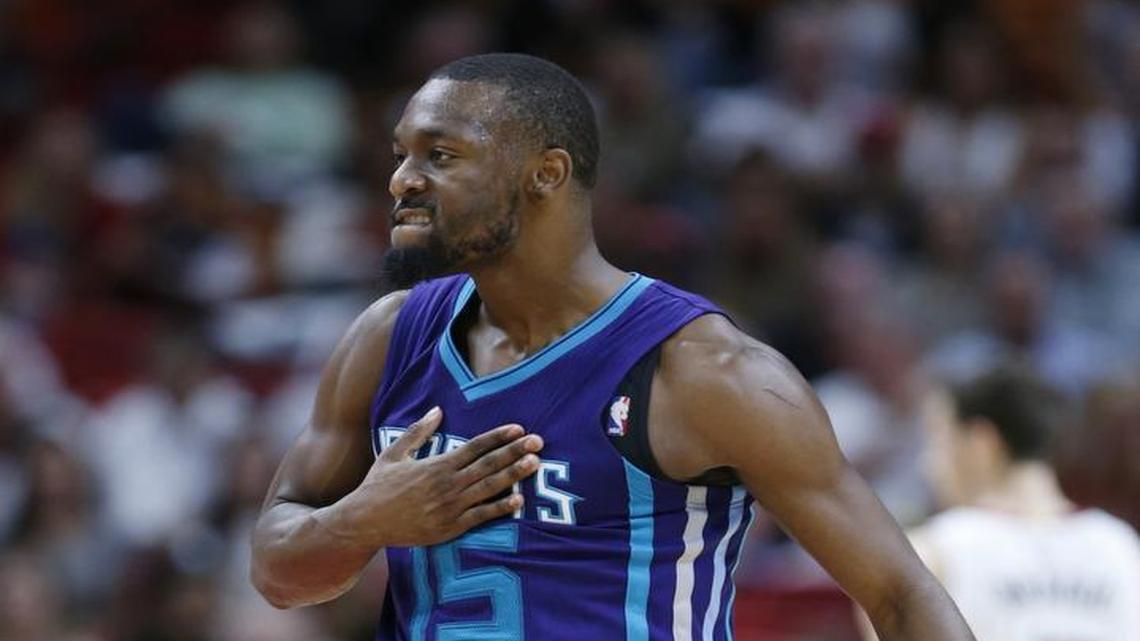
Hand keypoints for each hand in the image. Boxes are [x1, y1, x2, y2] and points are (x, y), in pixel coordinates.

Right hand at [337, 406, 542, 547]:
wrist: (365, 522)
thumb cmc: (378, 486)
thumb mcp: (394, 453)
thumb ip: (418, 431)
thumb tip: (437, 409)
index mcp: (437, 464)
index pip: (476, 446)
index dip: (499, 436)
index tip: (518, 428)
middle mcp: (448, 483)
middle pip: (489, 464)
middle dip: (516, 451)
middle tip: (538, 441)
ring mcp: (451, 507)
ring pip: (490, 487)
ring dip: (515, 475)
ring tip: (535, 463)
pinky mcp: (450, 527)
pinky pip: (481, 516)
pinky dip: (500, 508)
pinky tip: (518, 500)